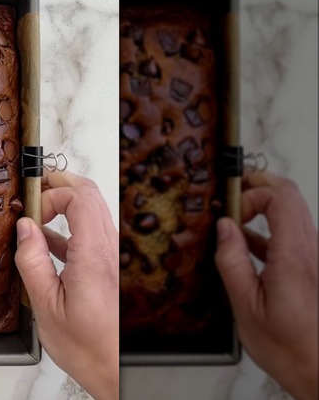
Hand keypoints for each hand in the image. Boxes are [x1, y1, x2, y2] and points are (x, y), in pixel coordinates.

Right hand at [14, 171, 118, 399]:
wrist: (118, 371)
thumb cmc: (88, 347)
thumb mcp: (46, 306)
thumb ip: (33, 262)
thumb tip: (24, 228)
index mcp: (93, 255)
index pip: (79, 197)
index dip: (50, 194)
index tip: (29, 214)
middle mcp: (109, 250)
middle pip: (90, 194)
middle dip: (59, 185)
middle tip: (32, 191)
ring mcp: (112, 256)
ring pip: (92, 210)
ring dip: (63, 205)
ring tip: (35, 216)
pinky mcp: (110, 266)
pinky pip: (91, 232)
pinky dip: (68, 227)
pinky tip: (46, 243)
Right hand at [215, 171, 317, 399]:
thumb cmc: (288, 347)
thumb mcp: (246, 306)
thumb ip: (232, 262)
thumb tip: (224, 228)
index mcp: (294, 257)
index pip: (280, 198)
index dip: (250, 194)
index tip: (229, 214)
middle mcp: (310, 251)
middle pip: (291, 195)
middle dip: (258, 186)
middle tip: (231, 193)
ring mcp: (314, 257)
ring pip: (293, 211)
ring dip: (262, 207)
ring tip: (233, 219)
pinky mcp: (312, 267)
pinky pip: (291, 233)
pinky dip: (268, 228)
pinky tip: (244, 244)